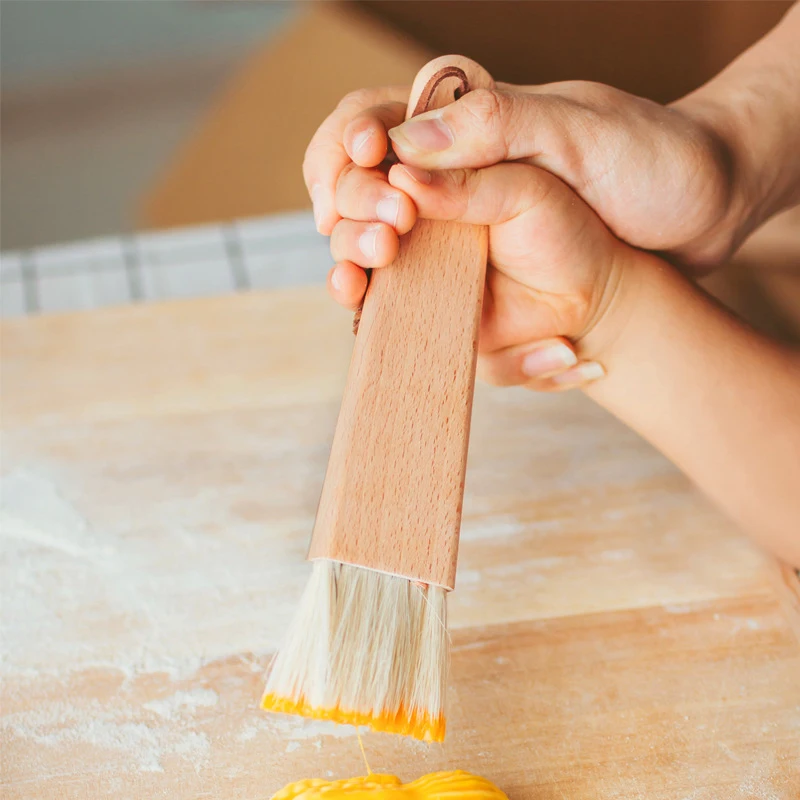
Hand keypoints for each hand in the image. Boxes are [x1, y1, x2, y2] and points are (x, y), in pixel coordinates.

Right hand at [321, 147, 637, 390]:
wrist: (698, 231)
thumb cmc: (649, 168)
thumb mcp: (579, 137)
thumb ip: (494, 130)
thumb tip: (402, 154)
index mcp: (466, 125)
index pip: (370, 117)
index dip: (344, 144)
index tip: (366, 165)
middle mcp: (447, 179)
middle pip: (357, 186)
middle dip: (350, 208)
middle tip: (386, 237)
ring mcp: (450, 236)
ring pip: (366, 242)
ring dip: (352, 259)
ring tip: (366, 278)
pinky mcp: (462, 285)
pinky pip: (403, 295)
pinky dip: (379, 305)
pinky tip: (371, 310)